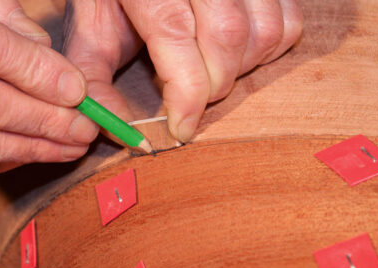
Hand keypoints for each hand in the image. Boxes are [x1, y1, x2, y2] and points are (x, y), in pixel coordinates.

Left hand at [64, 0, 302, 142]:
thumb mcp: (89, 30)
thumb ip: (95, 82)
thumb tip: (125, 135)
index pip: (176, 33)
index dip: (186, 92)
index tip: (181, 128)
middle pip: (227, 36)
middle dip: (213, 86)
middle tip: (190, 96)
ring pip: (264, 31)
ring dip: (243, 69)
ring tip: (210, 69)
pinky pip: (288, 22)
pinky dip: (267, 50)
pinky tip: (236, 52)